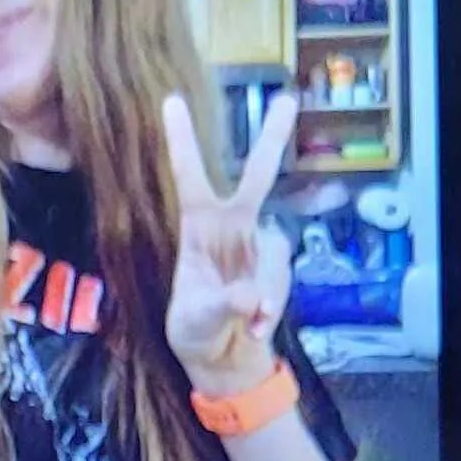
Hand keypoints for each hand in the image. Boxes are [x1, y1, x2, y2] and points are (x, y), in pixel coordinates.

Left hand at [160, 92, 298, 395]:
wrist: (223, 361)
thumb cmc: (196, 331)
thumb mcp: (198, 319)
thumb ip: (224, 304)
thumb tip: (253, 296)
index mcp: (198, 227)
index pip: (189, 177)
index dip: (182, 140)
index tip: (171, 100)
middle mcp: (232, 227)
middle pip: (257, 176)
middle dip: (273, 139)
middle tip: (288, 99)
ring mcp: (258, 247)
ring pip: (275, 250)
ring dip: (267, 288)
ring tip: (252, 321)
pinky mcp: (277, 271)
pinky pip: (282, 281)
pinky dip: (272, 306)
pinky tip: (258, 328)